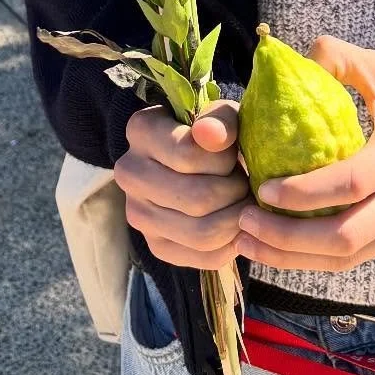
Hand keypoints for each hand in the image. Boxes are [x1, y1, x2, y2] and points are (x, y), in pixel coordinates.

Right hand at [114, 101, 246, 270]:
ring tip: (243, 203)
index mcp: (141, 130)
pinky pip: (203, 257)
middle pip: (197, 199)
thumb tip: (210, 135)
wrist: (197, 162)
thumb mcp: (223, 117)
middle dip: (235, 192)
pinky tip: (236, 225)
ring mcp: (138, 214)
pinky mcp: (156, 246)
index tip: (233, 153)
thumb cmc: (214, 135)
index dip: (224, 159)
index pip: (188, 155)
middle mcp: (129, 173)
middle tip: (246, 183)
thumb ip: (221, 120)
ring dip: (236, 219)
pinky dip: (231, 244)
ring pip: (201, 233)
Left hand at [236, 38, 374, 273]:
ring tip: (251, 242)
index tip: (263, 188)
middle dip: (288, 237)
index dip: (304, 192)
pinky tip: (282, 248)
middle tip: (245, 222)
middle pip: (345, 235)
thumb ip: (341, 58)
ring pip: (348, 257)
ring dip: (295, 257)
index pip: (352, 183)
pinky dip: (316, 259)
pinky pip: (357, 260)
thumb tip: (293, 57)